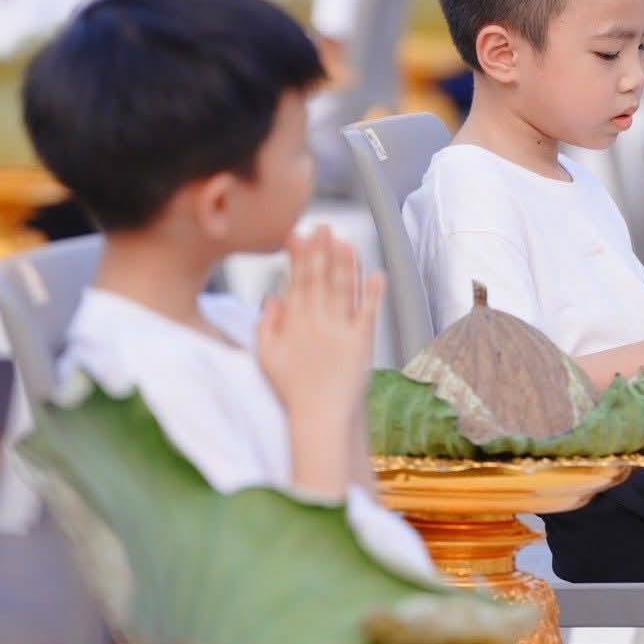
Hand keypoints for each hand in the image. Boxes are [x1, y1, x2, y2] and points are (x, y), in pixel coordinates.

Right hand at [256, 226, 384, 428]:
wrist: (320, 417)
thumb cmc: (293, 389)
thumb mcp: (267, 358)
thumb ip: (266, 326)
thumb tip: (273, 297)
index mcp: (294, 323)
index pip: (297, 281)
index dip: (300, 256)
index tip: (300, 234)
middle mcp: (316, 323)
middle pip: (320, 279)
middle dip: (322, 250)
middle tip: (325, 226)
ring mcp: (340, 331)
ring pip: (342, 290)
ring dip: (346, 264)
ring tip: (348, 241)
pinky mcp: (361, 342)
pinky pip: (367, 313)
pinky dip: (372, 294)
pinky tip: (377, 274)